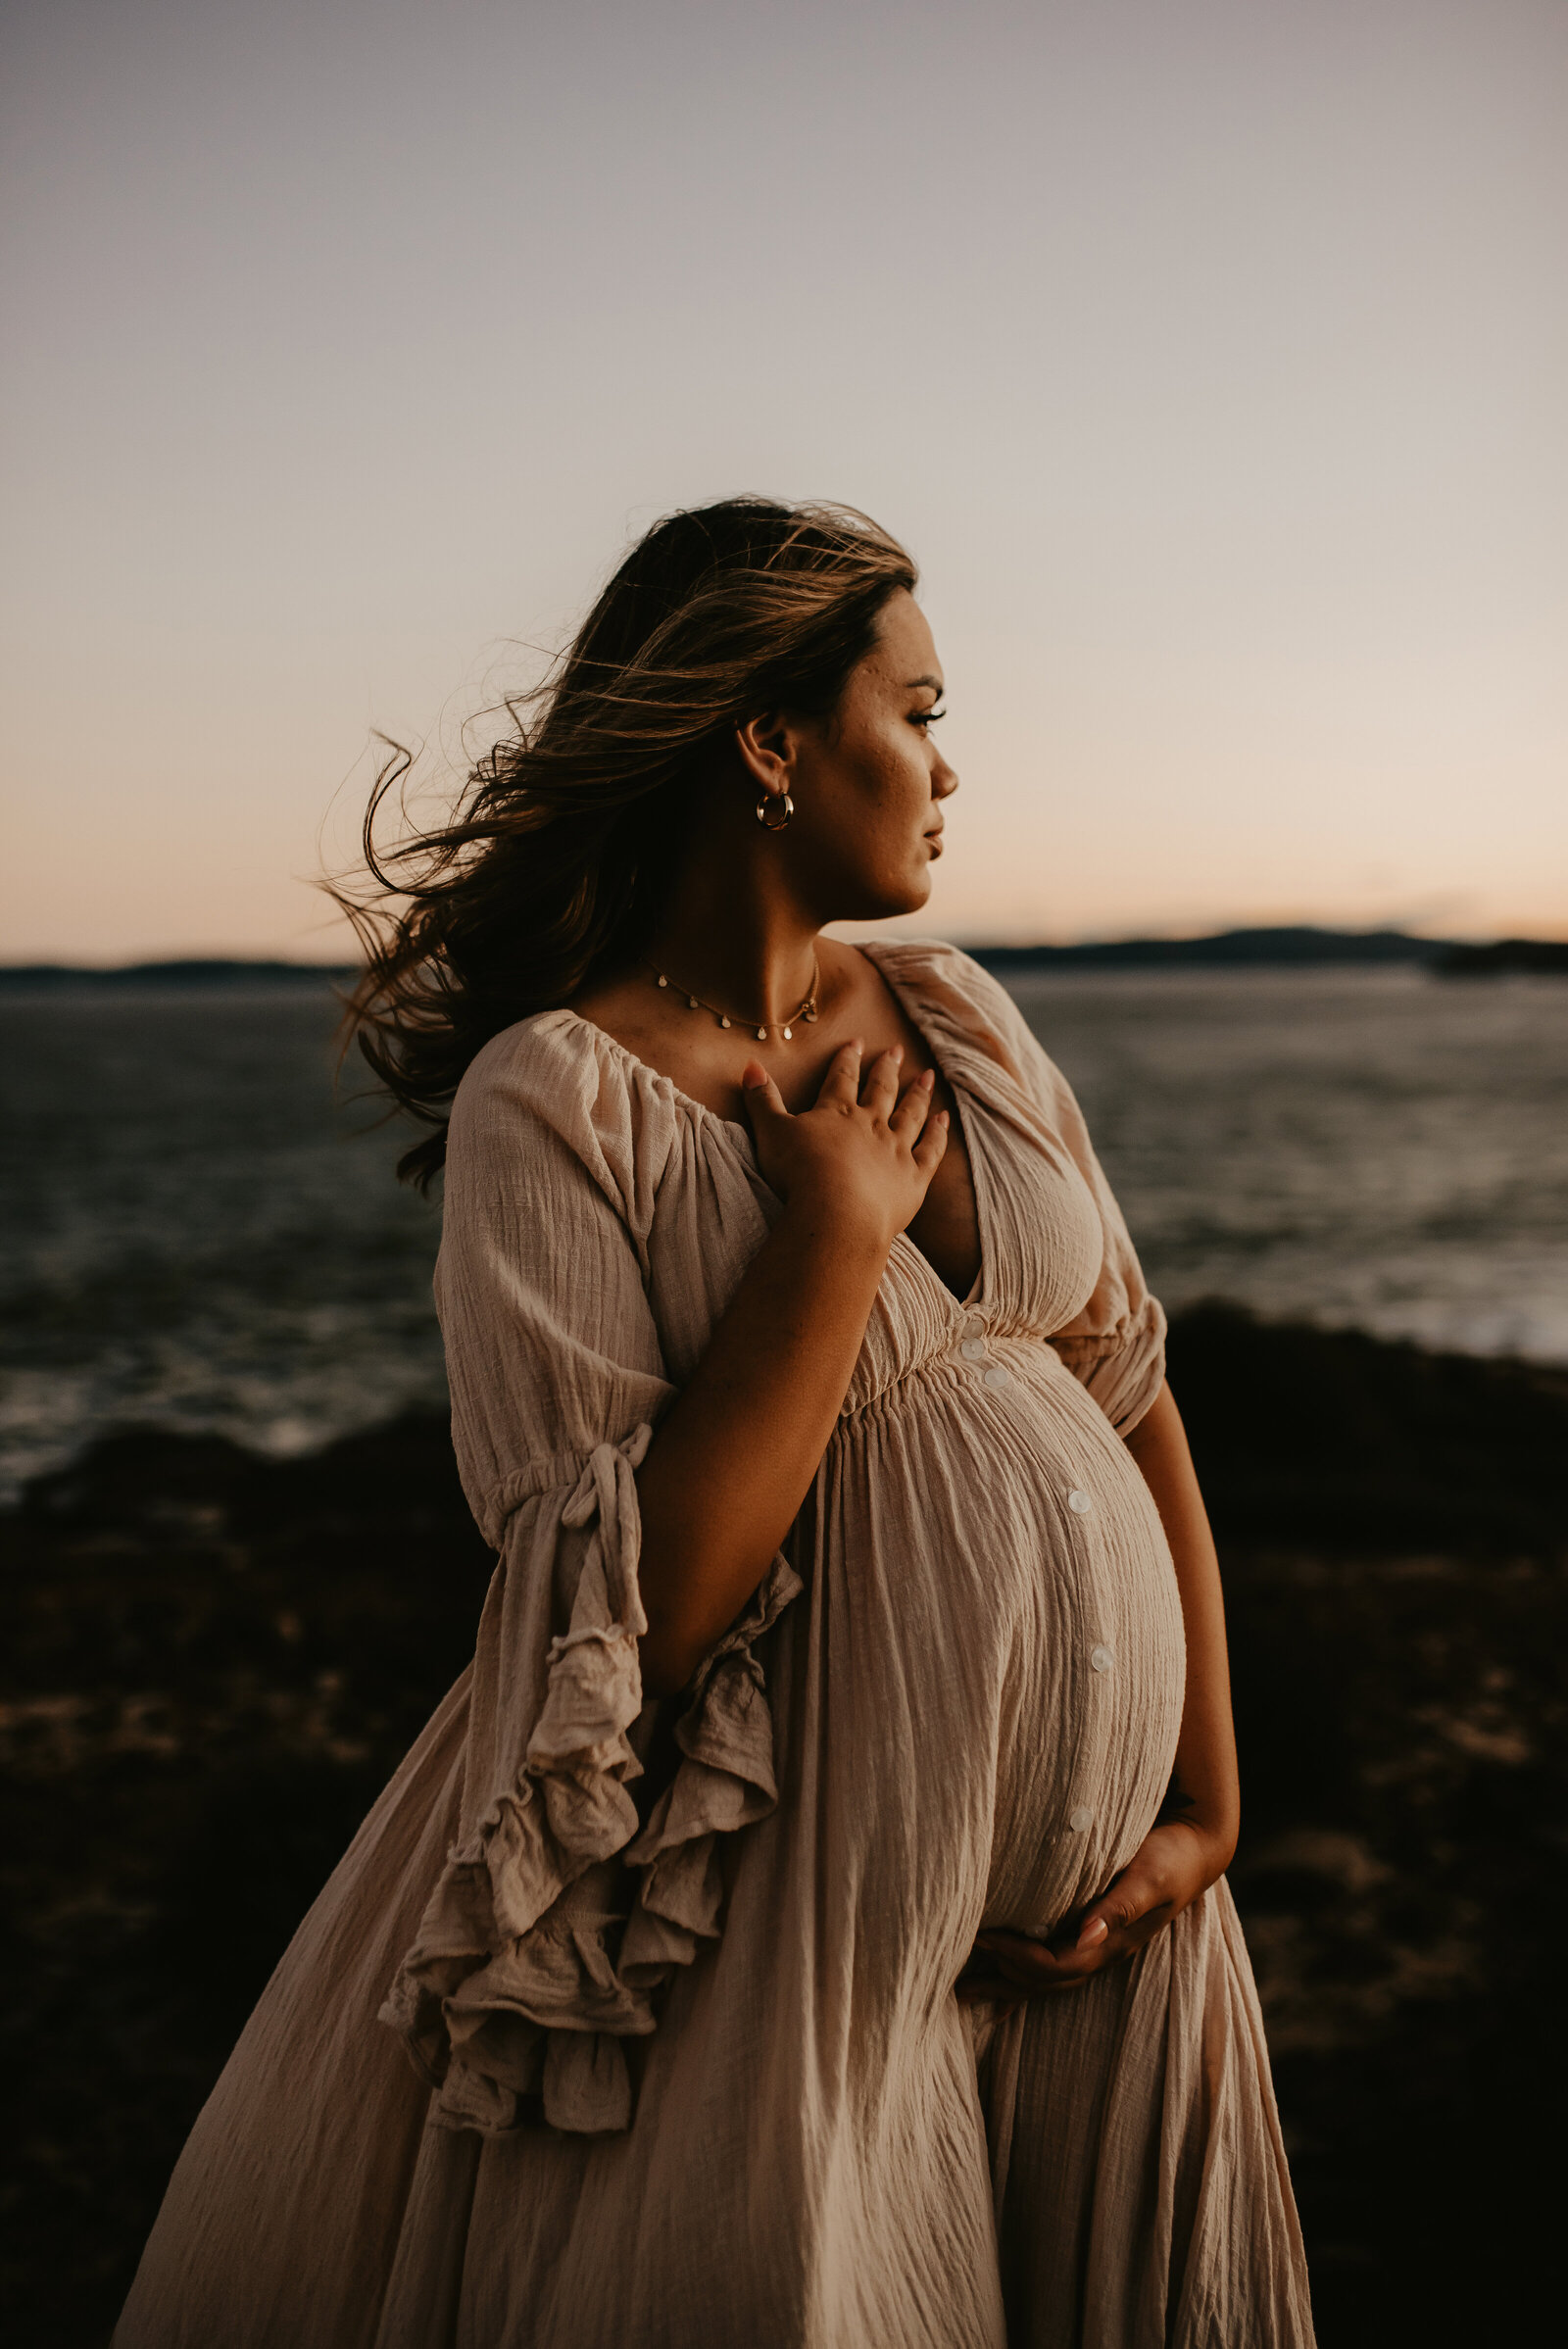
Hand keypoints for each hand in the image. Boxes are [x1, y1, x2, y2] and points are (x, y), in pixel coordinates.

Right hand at [741, 1040, 947, 1250]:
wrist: (836, 1213)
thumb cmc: (799, 1174)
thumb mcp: (771, 1132)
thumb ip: (762, 1100)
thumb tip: (750, 1066)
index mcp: (836, 1112)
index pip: (842, 1078)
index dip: (848, 1059)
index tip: (857, 1043)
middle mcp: (870, 1124)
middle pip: (881, 1090)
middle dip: (887, 1069)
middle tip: (896, 1050)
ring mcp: (895, 1150)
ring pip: (910, 1115)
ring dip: (918, 1095)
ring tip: (927, 1077)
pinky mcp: (913, 1178)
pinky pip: (930, 1150)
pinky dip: (938, 1134)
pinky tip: (943, 1120)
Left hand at [956, 1819, 1228, 2004]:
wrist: (1196, 1848)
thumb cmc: (1171, 1857)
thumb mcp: (1149, 1877)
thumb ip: (1119, 1906)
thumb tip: (1088, 1935)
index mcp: (1113, 1943)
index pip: (1056, 1965)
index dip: (1018, 1958)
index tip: (983, 1938)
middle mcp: (1103, 1951)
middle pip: (1046, 1980)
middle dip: (1003, 1974)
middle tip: (959, 1956)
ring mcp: (1100, 1945)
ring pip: (1047, 1978)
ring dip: (1007, 1983)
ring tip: (965, 1989)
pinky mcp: (1095, 1930)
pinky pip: (1055, 1963)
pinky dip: (1024, 1977)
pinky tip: (1000, 1989)